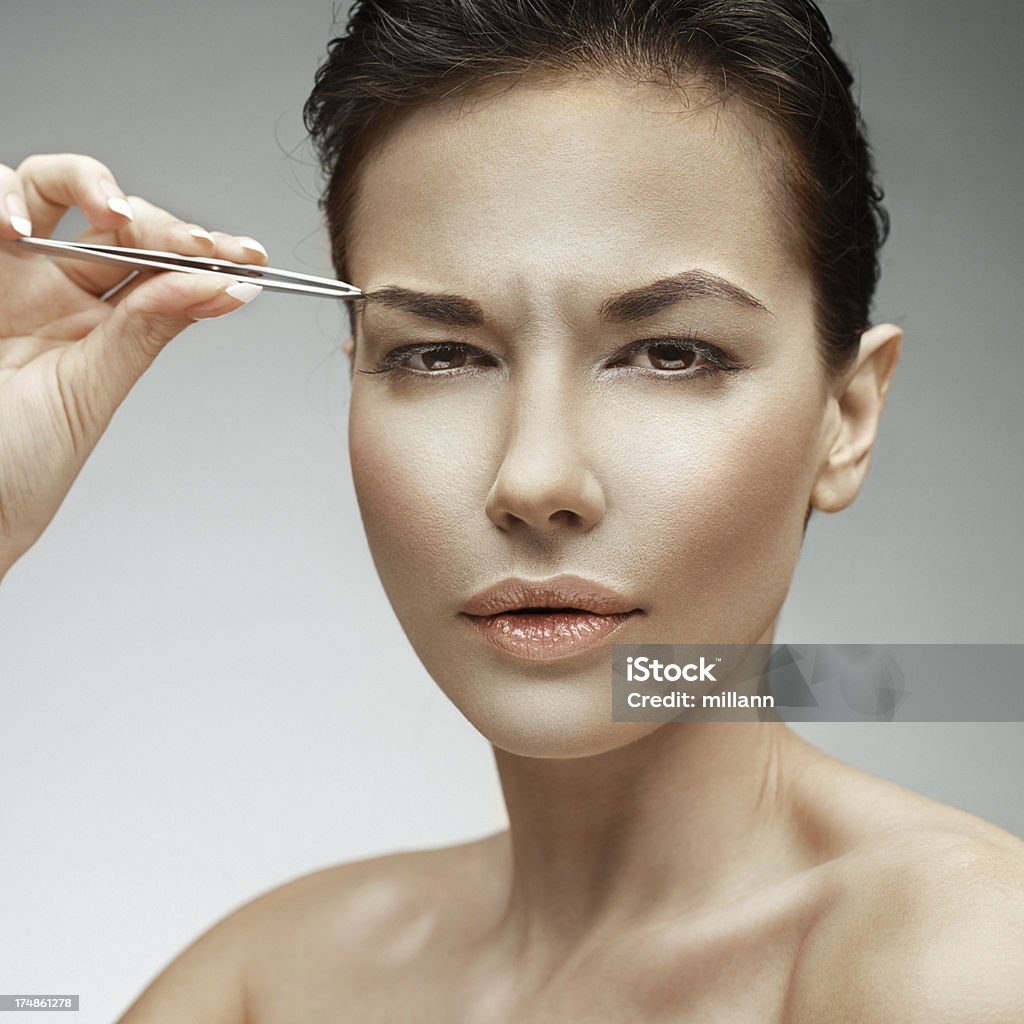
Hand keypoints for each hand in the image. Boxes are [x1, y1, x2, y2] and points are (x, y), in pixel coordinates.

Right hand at [0, 153, 267, 579]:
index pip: (160, 267)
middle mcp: (55, 291)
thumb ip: (145, 329)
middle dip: (160, 221)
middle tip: (194, 244)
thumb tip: (223, 287)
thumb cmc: (19, 467)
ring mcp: (7, 274)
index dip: (202, 252)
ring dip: (84, 182)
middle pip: (115, 220)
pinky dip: (0, 194)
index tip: (249, 257)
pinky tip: (16, 222)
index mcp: (100, 325)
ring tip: (108, 212)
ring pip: (47, 188)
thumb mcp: (91, 391)